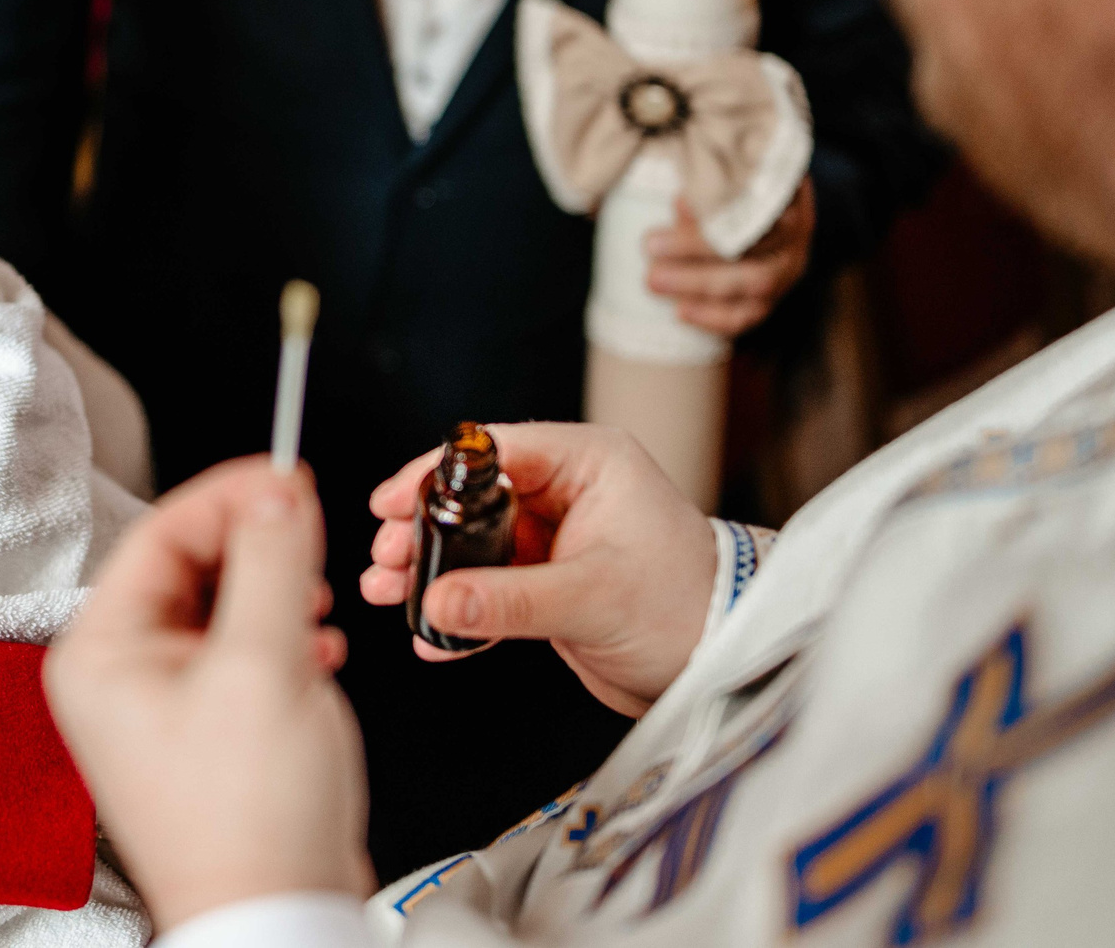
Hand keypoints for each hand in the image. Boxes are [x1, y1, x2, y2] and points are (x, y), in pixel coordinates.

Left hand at [45, 458, 373, 933]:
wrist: (277, 922)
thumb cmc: (252, 824)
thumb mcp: (267, 665)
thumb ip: (271, 562)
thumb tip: (274, 491)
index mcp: (100, 653)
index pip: (161, 533)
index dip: (230, 495)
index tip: (287, 476)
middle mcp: (116, 677)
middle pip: (188, 567)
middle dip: (257, 549)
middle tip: (311, 530)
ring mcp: (156, 709)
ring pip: (219, 609)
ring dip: (274, 594)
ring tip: (315, 603)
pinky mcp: (200, 735)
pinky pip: (236, 655)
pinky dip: (280, 641)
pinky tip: (315, 653)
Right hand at [361, 423, 713, 715]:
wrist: (727, 665)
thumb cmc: (689, 608)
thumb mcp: (592, 598)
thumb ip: (509, 600)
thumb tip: (438, 599)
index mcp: (589, 464)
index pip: (494, 450)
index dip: (435, 473)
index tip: (391, 500)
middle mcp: (570, 493)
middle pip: (472, 496)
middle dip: (423, 529)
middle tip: (387, 556)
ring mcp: (558, 539)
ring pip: (474, 544)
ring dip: (432, 570)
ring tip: (390, 592)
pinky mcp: (552, 584)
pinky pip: (491, 587)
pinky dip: (462, 608)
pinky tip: (433, 633)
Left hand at [644, 176, 815, 337]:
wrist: (751, 210)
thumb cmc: (729, 183)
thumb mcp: (722, 172)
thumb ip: (707, 184)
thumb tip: (681, 206)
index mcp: (785, 195)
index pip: (760, 203)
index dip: (723, 204)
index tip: (676, 204)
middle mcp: (795, 234)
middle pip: (755, 246)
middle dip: (698, 248)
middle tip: (650, 245)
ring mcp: (787, 270)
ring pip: (755, 285)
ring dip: (699, 284)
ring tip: (653, 279)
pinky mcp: (771, 299)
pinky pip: (748, 316)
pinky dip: (714, 318)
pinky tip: (679, 312)